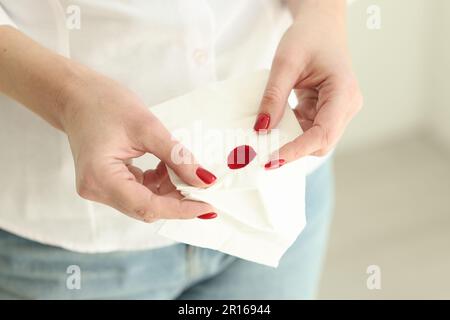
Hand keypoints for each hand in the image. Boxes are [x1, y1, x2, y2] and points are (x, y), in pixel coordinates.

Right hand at [60, 70, 217, 221]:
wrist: (76, 95)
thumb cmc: (103, 103)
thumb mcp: (147, 127)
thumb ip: (177, 156)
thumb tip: (204, 180)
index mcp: (101, 178)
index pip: (148, 206)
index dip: (181, 209)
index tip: (208, 206)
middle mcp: (97, 190)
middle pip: (147, 208)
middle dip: (178, 199)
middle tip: (205, 187)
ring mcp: (100, 188)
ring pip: (145, 201)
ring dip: (170, 190)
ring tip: (186, 170)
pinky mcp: (107, 183)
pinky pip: (138, 191)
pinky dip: (158, 183)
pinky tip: (167, 167)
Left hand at [254, 1, 362, 168]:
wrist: (321, 25)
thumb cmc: (309, 36)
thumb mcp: (285, 63)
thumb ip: (273, 97)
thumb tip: (261, 128)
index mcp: (344, 94)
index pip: (322, 134)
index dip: (297, 150)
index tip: (272, 159)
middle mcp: (346, 107)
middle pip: (320, 143)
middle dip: (292, 150)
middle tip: (262, 153)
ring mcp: (338, 111)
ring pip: (314, 140)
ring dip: (290, 142)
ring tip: (265, 140)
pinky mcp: (327, 111)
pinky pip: (309, 130)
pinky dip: (290, 132)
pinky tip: (274, 127)